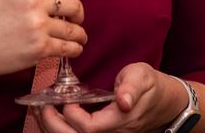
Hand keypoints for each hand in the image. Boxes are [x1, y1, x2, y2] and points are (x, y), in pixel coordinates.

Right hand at [0, 0, 86, 79]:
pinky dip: (75, 49)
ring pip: (74, 28)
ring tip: (78, 37)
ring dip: (79, 33)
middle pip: (74, 3)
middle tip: (76, 18)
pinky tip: (73, 48)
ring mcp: (38, 25)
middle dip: (79, 12)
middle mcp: (33, 1)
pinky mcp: (39, 48)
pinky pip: (68, 47)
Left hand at [34, 62, 187, 132]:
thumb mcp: (143, 77)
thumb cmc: (151, 85)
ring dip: (53, 127)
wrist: (165, 101)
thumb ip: (132, 87)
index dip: (72, 116)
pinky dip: (60, 127)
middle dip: (53, 125)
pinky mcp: (101, 132)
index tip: (64, 98)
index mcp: (120, 120)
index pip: (89, 128)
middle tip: (40, 106)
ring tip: (39, 110)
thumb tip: (123, 101)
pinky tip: (50, 114)